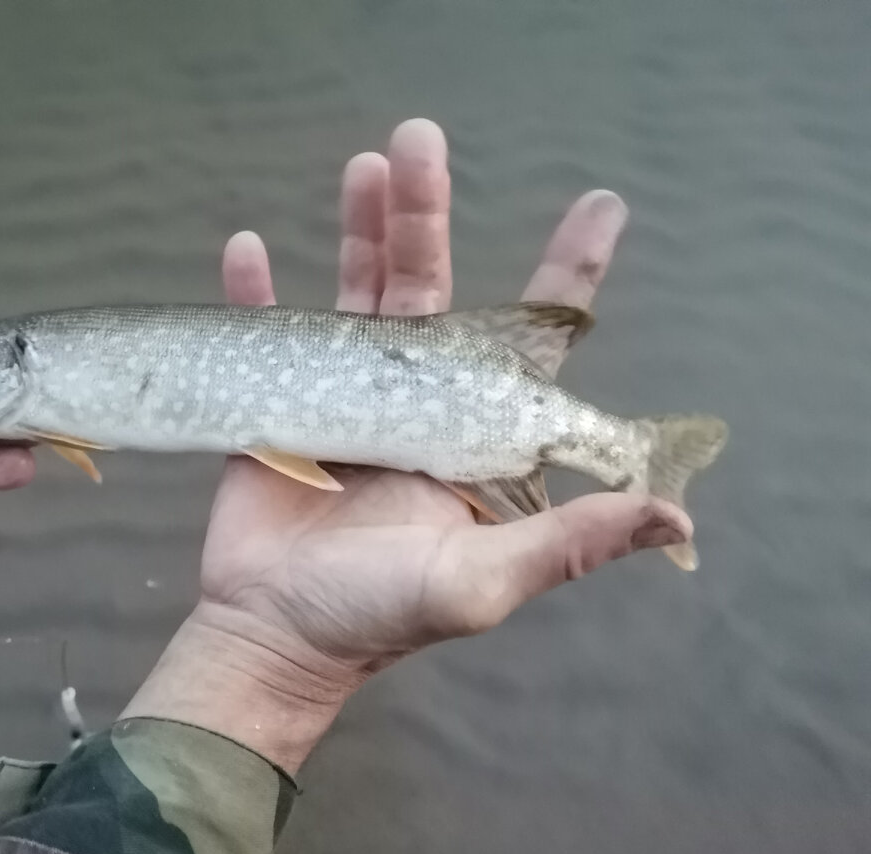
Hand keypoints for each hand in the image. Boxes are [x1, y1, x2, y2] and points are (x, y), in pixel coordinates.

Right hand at [123, 119, 690, 771]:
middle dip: (425, 219)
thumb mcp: (482, 584)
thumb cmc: (376, 618)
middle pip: (428, 295)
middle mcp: (415, 406)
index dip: (563, 278)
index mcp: (470, 438)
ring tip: (361, 168)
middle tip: (419, 144)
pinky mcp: (279, 408)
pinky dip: (256, 295)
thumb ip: (569, 542)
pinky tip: (246, 251)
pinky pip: (267, 337)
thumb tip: (677, 515)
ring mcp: (344, 400)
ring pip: (356, 298)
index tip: (598, 209)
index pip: (525, 347)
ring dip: (357, 233)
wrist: (272, 638)